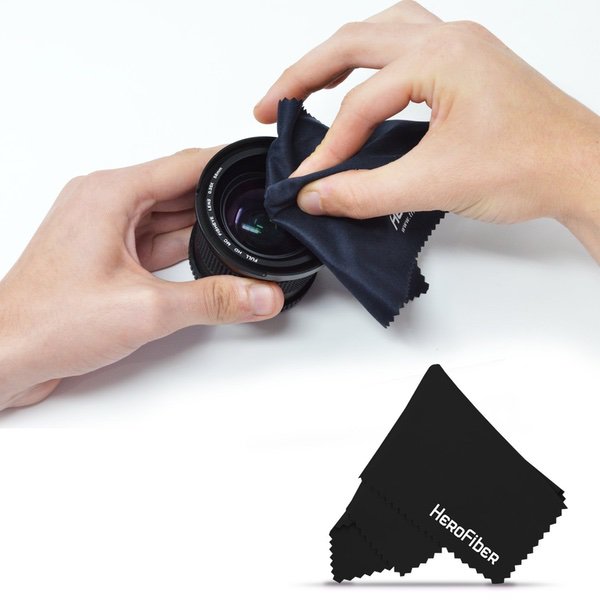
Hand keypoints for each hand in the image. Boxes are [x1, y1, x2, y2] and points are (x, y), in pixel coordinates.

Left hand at [0, 148, 283, 409]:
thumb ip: (213, 300)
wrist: (5, 354)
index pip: (186, 165)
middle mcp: (104, 203)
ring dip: (201, 227)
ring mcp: (103, 228)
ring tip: (239, 238)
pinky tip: (206, 257)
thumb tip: (259, 295)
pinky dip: (180, 246)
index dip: (227, 163)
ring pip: (167, 216)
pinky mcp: (104, 254)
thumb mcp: (147, 310)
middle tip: (257, 211)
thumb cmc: (48, 322)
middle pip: (179, 189)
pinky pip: (153, 238)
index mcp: (110, 194)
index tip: (257, 164)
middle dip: (220, 201)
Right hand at [254, 0, 599, 260]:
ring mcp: (459, 49)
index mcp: (441, 56)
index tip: (305, 183)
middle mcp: (448, 40)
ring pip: (378, 35)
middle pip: (354, 44)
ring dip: (335, 59)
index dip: (327, 149)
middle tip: (269, 106)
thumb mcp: (436, 182)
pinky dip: (369, 64)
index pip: (360, 105)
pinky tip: (359, 83)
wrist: (582, 169)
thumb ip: (366, 192)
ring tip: (305, 86)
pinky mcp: (465, 67)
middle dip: (303, 76)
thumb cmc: (532, 164)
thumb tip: (316, 196)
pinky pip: (403, 48)